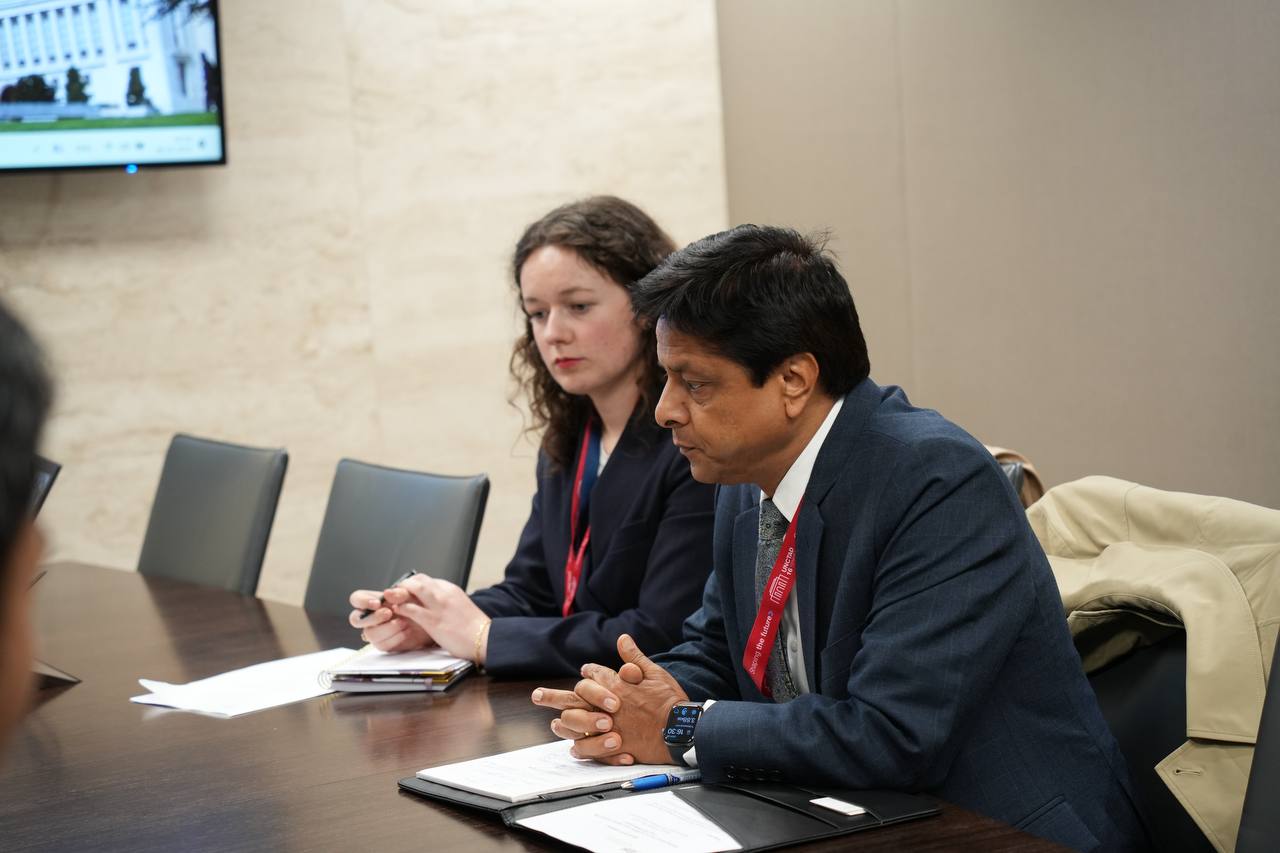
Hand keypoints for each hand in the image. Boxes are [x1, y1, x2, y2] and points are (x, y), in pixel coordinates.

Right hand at [347, 588, 431, 651]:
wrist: (432, 622)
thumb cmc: (419, 605)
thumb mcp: (412, 595)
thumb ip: (400, 593)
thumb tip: (388, 593)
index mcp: (374, 601)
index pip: (357, 599)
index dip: (362, 601)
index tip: (377, 603)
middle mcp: (371, 617)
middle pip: (355, 619)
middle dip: (372, 617)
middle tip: (388, 613)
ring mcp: (376, 631)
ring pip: (370, 633)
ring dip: (388, 628)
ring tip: (404, 622)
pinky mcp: (384, 644)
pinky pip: (382, 645)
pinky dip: (395, 638)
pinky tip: (406, 631)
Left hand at [384, 575, 489, 661]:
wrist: (484, 638)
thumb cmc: (474, 628)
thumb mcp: (460, 607)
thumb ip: (447, 603)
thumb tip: (436, 606)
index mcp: (450, 589)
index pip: (426, 580)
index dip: (412, 586)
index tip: (406, 593)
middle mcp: (444, 593)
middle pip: (418, 580)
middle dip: (404, 586)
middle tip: (395, 595)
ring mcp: (438, 605)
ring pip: (413, 588)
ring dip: (399, 593)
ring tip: (391, 600)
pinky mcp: (433, 620)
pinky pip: (411, 609)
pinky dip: (400, 608)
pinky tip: (395, 612)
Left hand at [536, 634, 687, 765]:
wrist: (680, 730)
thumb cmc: (669, 701)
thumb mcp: (655, 673)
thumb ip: (635, 657)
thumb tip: (622, 638)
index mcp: (616, 686)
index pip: (594, 675)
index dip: (589, 673)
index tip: (585, 672)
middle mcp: (606, 706)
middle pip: (573, 698)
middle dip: (553, 696)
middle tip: (536, 696)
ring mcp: (607, 727)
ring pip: (575, 724)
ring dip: (563, 723)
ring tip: (553, 723)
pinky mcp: (613, 746)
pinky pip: (587, 748)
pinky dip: (580, 748)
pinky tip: (573, 747)